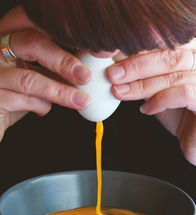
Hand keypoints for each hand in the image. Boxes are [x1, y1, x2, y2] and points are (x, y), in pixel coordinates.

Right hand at [0, 6, 90, 140]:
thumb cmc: (13, 91)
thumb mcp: (32, 73)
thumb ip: (50, 67)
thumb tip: (84, 68)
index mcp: (7, 38)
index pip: (30, 21)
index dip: (58, 30)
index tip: (84, 43)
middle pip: (31, 44)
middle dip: (63, 61)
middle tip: (85, 76)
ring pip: (29, 79)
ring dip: (60, 92)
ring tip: (81, 100)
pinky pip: (22, 100)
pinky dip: (41, 106)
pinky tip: (45, 108)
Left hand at [106, 38, 195, 165]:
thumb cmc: (177, 113)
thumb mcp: (157, 89)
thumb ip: (144, 76)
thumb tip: (116, 65)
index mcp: (192, 53)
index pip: (165, 42)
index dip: (138, 48)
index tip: (113, 56)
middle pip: (170, 55)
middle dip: (136, 65)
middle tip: (112, 74)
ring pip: (175, 74)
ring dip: (142, 84)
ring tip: (120, 91)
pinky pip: (184, 94)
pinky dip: (160, 100)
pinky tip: (145, 109)